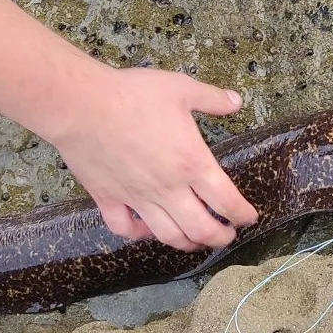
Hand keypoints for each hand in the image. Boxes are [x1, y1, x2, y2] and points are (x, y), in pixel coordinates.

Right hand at [48, 67, 258, 251]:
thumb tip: (236, 101)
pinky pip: (125, 228)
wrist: (83, 105)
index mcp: (192, 163)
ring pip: (168, 235)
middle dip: (220, 237)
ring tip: (196, 242)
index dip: (243, 214)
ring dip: (187, 243)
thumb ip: (212, 98)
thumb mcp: (182, 89)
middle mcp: (168, 188)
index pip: (227, 201)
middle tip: (228, 236)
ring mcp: (137, 198)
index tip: (249, 218)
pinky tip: (146, 230)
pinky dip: (139, 235)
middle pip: (201, 229)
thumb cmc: (133, 95)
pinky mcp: (108, 198)